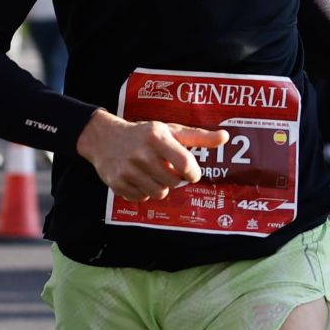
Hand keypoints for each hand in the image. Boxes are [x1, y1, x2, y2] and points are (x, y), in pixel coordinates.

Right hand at [77, 110, 227, 200]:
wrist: (104, 138)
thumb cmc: (144, 134)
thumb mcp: (170, 130)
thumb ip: (198, 136)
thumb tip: (226, 137)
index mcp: (157, 138)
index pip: (185, 163)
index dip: (193, 172)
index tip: (191, 172)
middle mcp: (141, 154)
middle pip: (173, 182)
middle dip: (175, 179)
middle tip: (167, 169)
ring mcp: (127, 170)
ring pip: (159, 193)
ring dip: (161, 186)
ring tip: (153, 173)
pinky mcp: (117, 183)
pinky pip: (142, 198)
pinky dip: (144, 192)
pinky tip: (139, 179)